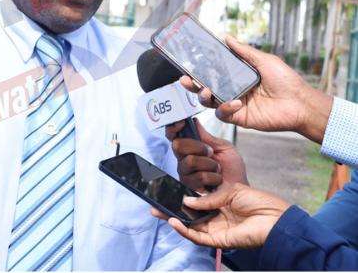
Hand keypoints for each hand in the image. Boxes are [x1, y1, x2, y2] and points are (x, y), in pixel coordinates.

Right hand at [151, 183, 290, 248]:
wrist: (276, 218)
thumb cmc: (259, 201)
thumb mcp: (230, 190)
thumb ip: (208, 197)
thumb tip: (186, 199)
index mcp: (219, 203)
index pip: (195, 202)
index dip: (180, 198)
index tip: (166, 191)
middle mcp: (216, 217)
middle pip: (188, 215)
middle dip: (170, 210)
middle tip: (154, 204)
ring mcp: (216, 229)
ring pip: (189, 227)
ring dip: (173, 220)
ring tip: (158, 211)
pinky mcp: (219, 240)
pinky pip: (197, 237)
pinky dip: (184, 230)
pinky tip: (174, 221)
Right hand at [166, 118, 247, 190]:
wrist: (239, 190)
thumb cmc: (232, 170)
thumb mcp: (223, 148)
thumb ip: (208, 137)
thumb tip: (194, 122)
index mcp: (190, 148)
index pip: (173, 135)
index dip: (173, 127)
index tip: (181, 123)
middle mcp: (183, 160)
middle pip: (178, 145)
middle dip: (198, 146)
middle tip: (210, 152)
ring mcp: (185, 174)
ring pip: (189, 161)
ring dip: (209, 164)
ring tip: (216, 169)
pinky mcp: (189, 188)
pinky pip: (198, 177)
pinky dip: (213, 177)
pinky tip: (215, 180)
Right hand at [179, 36, 332, 142]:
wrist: (300, 103)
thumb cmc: (286, 81)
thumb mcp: (264, 60)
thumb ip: (244, 51)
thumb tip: (226, 37)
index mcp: (237, 76)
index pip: (212, 72)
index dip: (199, 69)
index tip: (188, 63)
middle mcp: (233, 90)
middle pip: (205, 88)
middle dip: (192, 84)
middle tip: (185, 79)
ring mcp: (235, 105)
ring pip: (209, 102)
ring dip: (203, 96)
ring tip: (205, 90)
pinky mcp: (240, 118)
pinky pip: (224, 114)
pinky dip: (226, 108)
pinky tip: (236, 102)